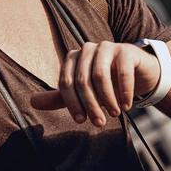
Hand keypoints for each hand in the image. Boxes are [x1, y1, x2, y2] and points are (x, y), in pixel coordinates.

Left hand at [29, 41, 160, 126]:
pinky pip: (122, 72)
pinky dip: (124, 92)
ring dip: (107, 99)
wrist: (138, 74)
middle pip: (82, 80)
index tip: (81, 121)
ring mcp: (107, 47)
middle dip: (90, 105)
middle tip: (100, 122)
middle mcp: (87, 49)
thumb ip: (60, 97)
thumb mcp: (83, 93)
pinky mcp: (126, 51)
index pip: (66, 82)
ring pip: (100, 76)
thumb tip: (32, 102)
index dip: (72, 103)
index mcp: (73, 57)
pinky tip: (127, 105)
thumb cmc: (107, 85)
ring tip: (114, 114)